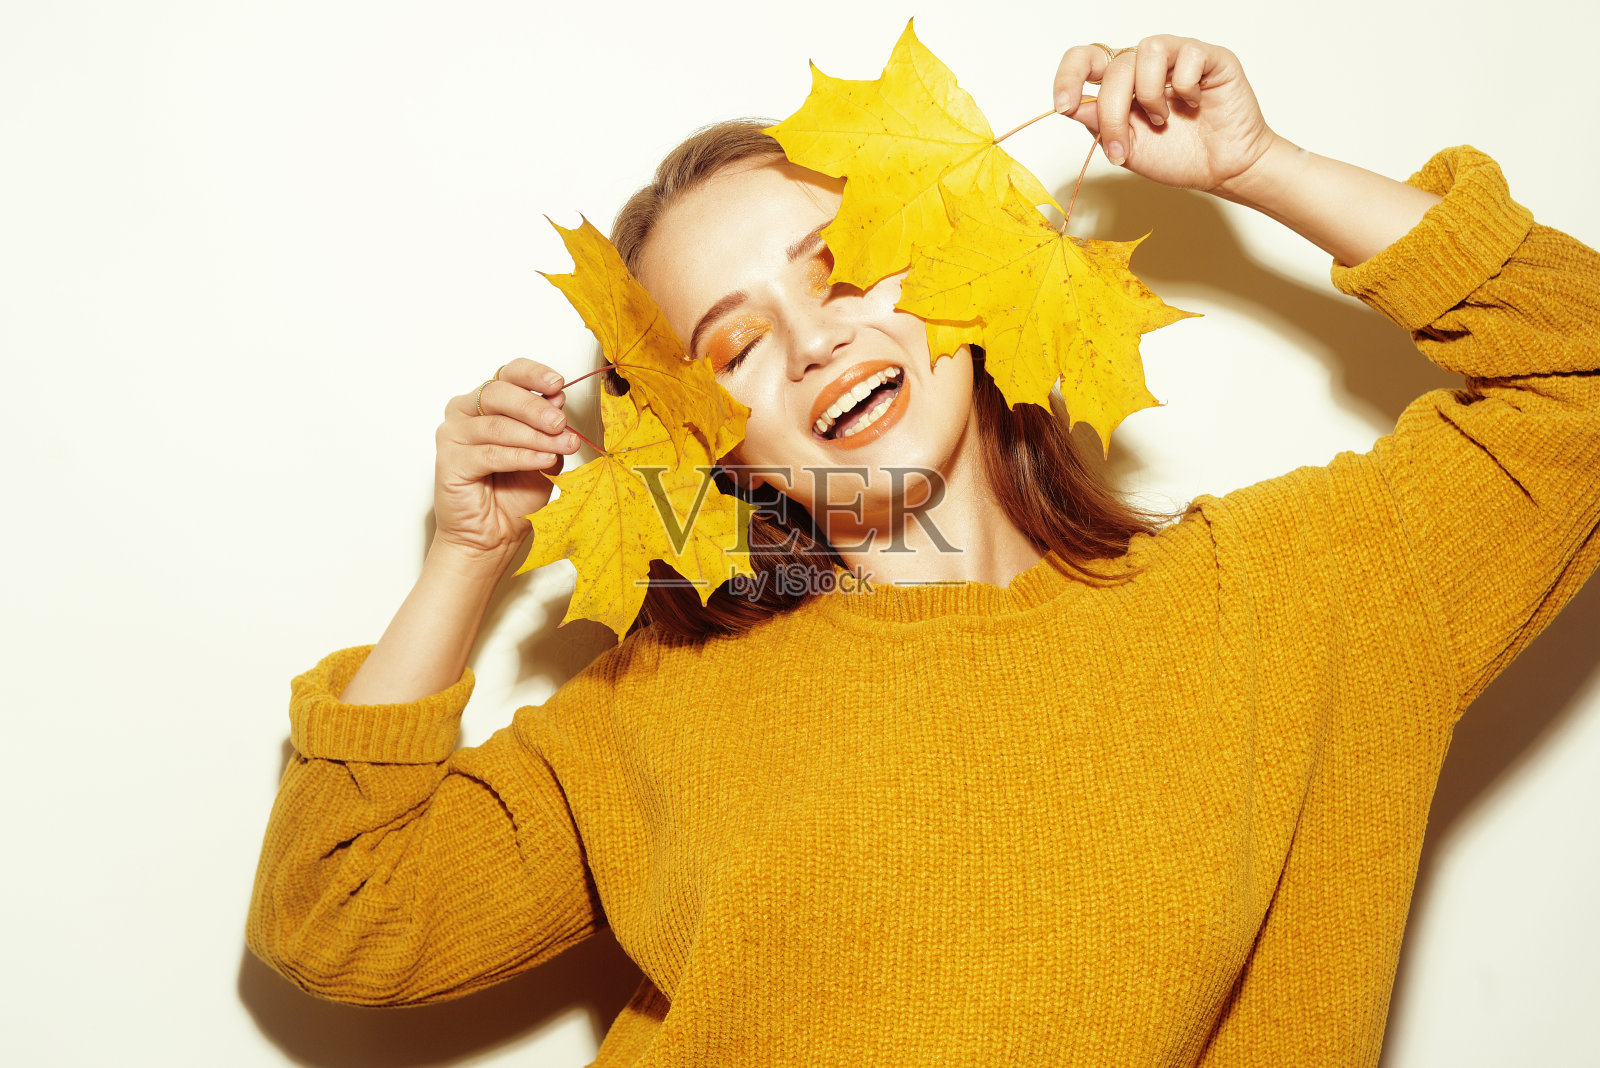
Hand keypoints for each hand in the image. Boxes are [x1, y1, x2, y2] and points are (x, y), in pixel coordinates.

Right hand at [432, 358, 581, 558]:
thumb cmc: (515, 495)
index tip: (558, 383)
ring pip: (498, 425)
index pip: (508, 374)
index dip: (533, 374)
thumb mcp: (544, 455)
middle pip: (500, 393)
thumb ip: (548, 430)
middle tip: (560, 422)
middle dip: (535, 407)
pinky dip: (522, 456)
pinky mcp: (449, 460)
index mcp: (488, 403)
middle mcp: (466, 412)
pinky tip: (544, 460)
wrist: (493, 535)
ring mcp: (454, 435)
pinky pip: (491, 453)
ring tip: (561, 446)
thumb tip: (558, 400)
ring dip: (535, 436)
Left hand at [1052, 36, 1282, 197]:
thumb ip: (1100, 125)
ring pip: (1146, 50)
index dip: (1069, 76)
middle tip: (1123, 147)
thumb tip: (1073, 106)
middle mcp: (1146, 66)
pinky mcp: (1210, 57)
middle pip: (1114, 66)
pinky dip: (1186, 86)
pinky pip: (1188, 54)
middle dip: (1112, 112)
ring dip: (1150, 94)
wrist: (1222, 171)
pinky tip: (1194, 103)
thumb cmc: (1178, 157)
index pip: (1086, 59)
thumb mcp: (1128, 148)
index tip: (1063, 106)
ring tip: (1163, 119)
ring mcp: (1178, 57)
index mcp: (1121, 85)